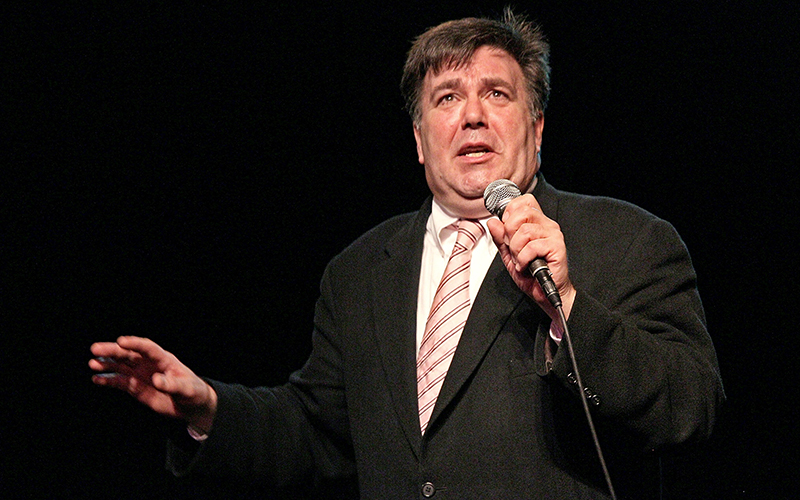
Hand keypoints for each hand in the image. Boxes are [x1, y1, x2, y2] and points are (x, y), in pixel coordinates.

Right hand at [89, 336, 216, 432]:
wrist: (190, 404)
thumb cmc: (193, 392)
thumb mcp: (187, 388)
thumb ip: (172, 384)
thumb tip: (157, 380)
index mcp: (164, 359)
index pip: (147, 348)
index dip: (135, 344)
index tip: (121, 341)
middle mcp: (149, 364)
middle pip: (129, 354)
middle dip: (113, 351)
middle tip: (96, 349)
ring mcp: (141, 375)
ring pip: (121, 366)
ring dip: (107, 364)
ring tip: (93, 363)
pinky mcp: (135, 387)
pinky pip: (119, 382)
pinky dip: (108, 380)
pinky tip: (96, 378)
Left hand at [486, 194, 575, 320]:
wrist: (547, 295)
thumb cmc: (532, 275)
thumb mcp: (510, 256)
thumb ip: (501, 239)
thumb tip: (493, 222)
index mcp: (537, 223)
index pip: (523, 202)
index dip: (510, 213)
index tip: (507, 232)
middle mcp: (547, 225)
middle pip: (521, 212)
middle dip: (509, 233)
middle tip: (513, 249)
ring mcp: (553, 235)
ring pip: (524, 231)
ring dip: (516, 250)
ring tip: (520, 260)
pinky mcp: (557, 247)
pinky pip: (532, 246)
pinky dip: (523, 259)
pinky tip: (526, 266)